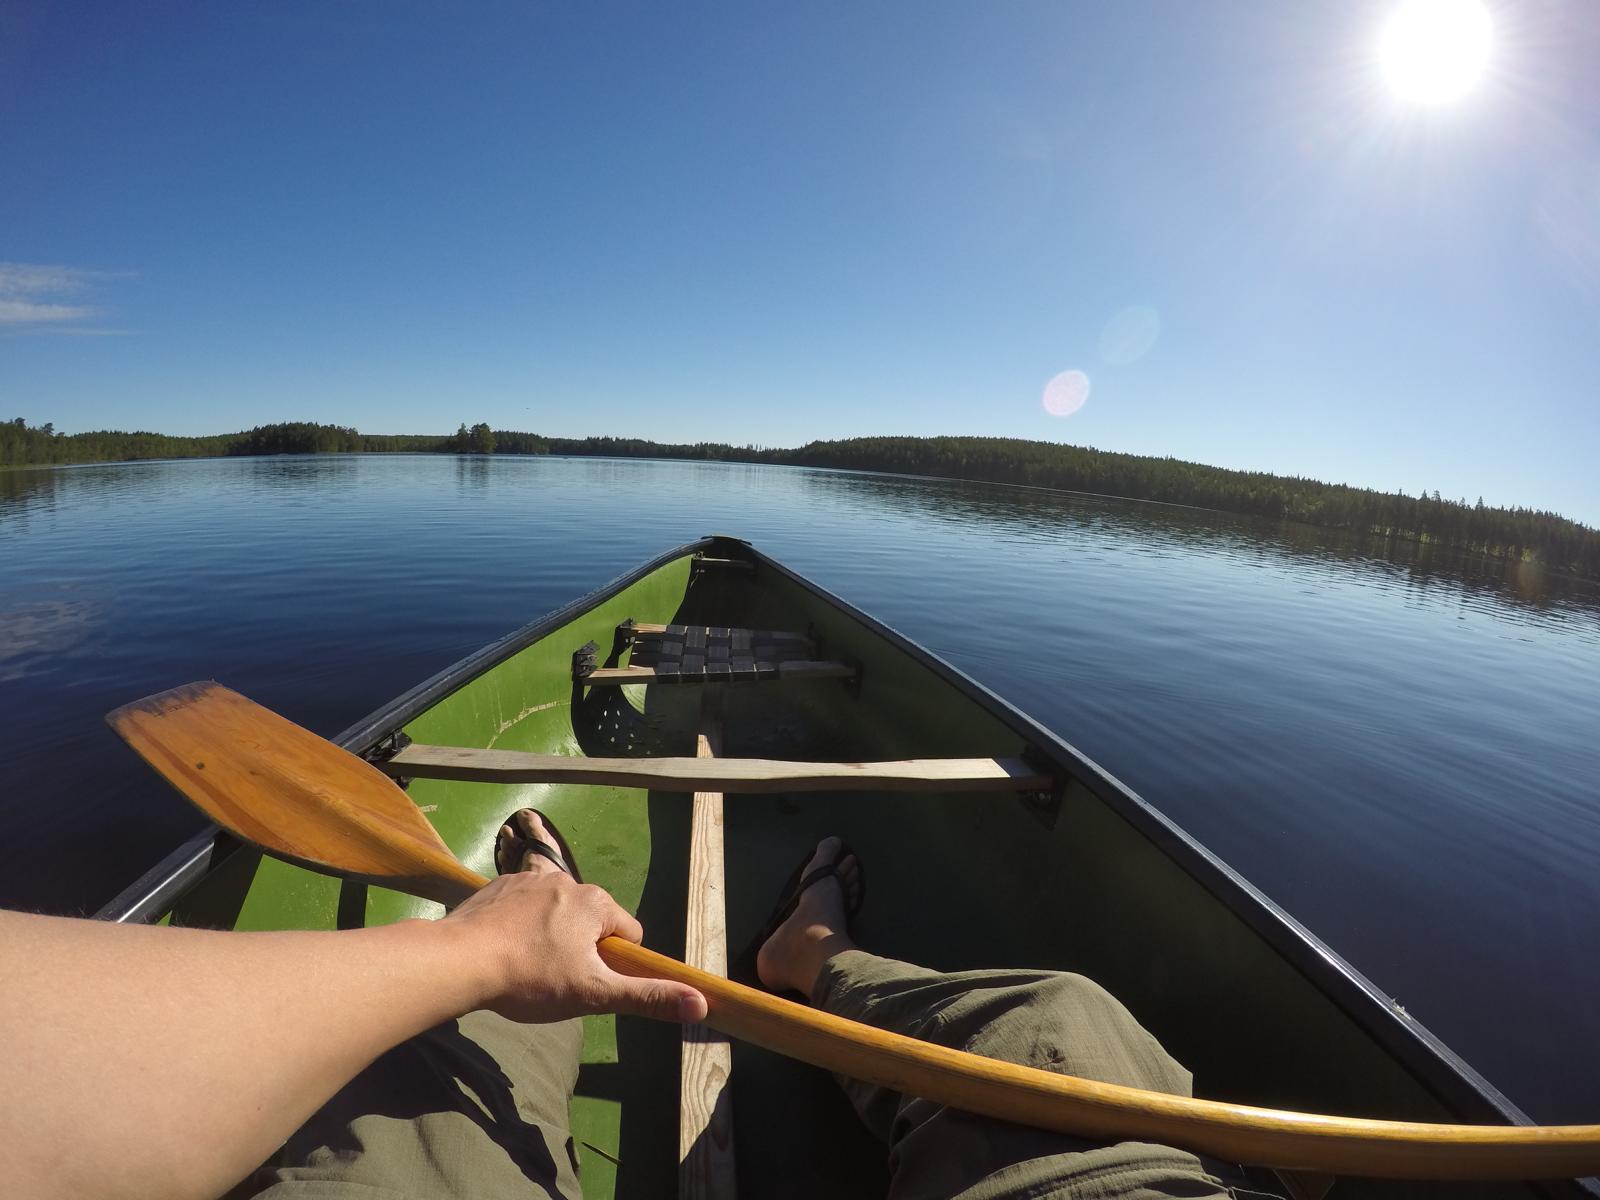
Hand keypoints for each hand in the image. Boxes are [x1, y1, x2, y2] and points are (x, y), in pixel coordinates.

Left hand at [442, 865, 707, 1024]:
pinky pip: (523, 906)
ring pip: (556, 912)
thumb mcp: (594, 994)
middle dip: (581, 949)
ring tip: (524, 966)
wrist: (459, 960)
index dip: (614, 964)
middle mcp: (568, 879)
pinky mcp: (497, 885)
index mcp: (596, 902)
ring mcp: (529, 878)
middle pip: (591, 921)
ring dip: (550, 935)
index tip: (587, 983)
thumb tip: (700, 1004)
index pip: (627, 934)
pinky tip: (501, 950)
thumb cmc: (532, 978)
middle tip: (554, 980)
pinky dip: (519, 925)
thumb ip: (646, 997)